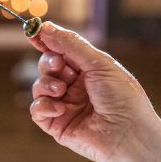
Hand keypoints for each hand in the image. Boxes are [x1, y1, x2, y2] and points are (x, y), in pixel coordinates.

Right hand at [28, 22, 155, 161]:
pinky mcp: (56, 124)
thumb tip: (45, 27)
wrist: (128, 134)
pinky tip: (59, 109)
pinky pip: (37, 109)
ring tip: (62, 92)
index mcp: (88, 70)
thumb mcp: (98, 63)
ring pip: (39, 86)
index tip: (32, 32)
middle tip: (58, 66)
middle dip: (48, 64)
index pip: (61, 51)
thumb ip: (70, 44)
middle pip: (47, 66)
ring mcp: (65, 105)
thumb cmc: (122, 98)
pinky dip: (43, 105)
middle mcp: (75, 86)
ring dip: (46, 85)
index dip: (46, 41)